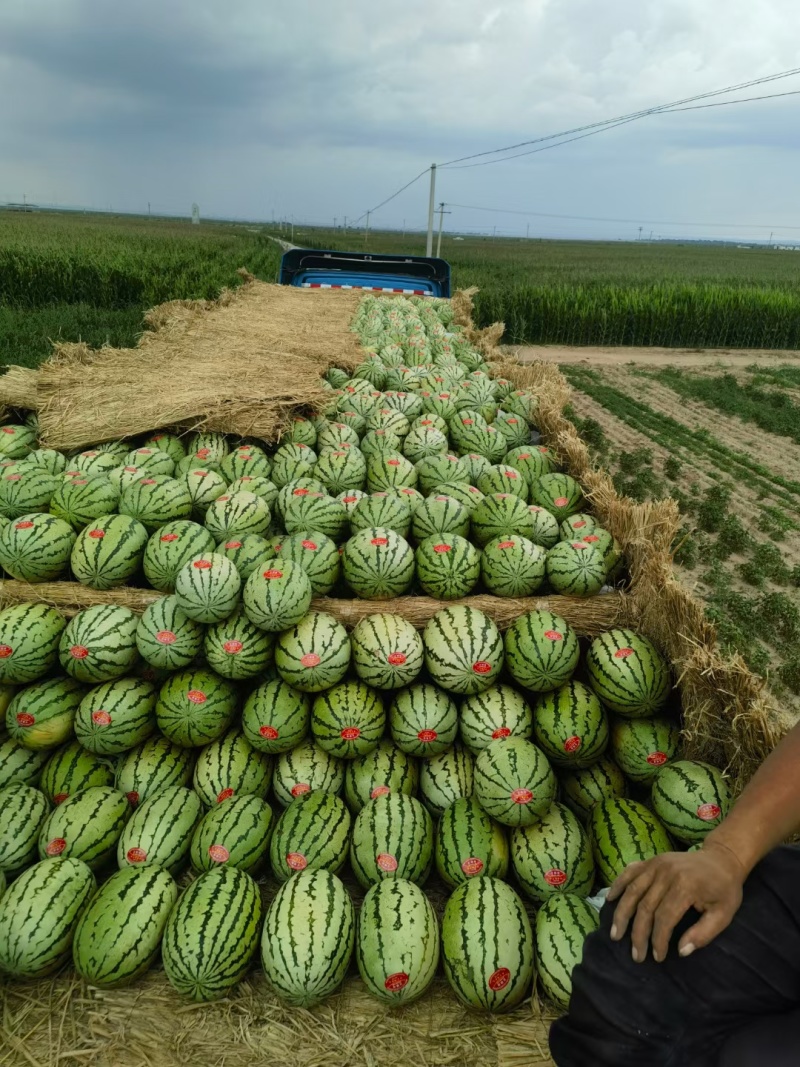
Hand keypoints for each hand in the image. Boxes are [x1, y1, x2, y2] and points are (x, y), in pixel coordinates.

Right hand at [606, 840, 746, 963]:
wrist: (721, 858)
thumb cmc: (724, 889)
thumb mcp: (724, 914)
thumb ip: (703, 934)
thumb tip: (681, 951)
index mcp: (685, 886)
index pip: (665, 918)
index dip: (658, 940)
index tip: (658, 957)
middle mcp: (667, 873)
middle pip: (645, 907)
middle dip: (638, 934)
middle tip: (636, 955)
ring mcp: (656, 864)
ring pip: (632, 891)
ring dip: (621, 914)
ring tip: (615, 934)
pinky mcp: (651, 860)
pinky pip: (629, 872)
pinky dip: (618, 885)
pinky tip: (610, 899)